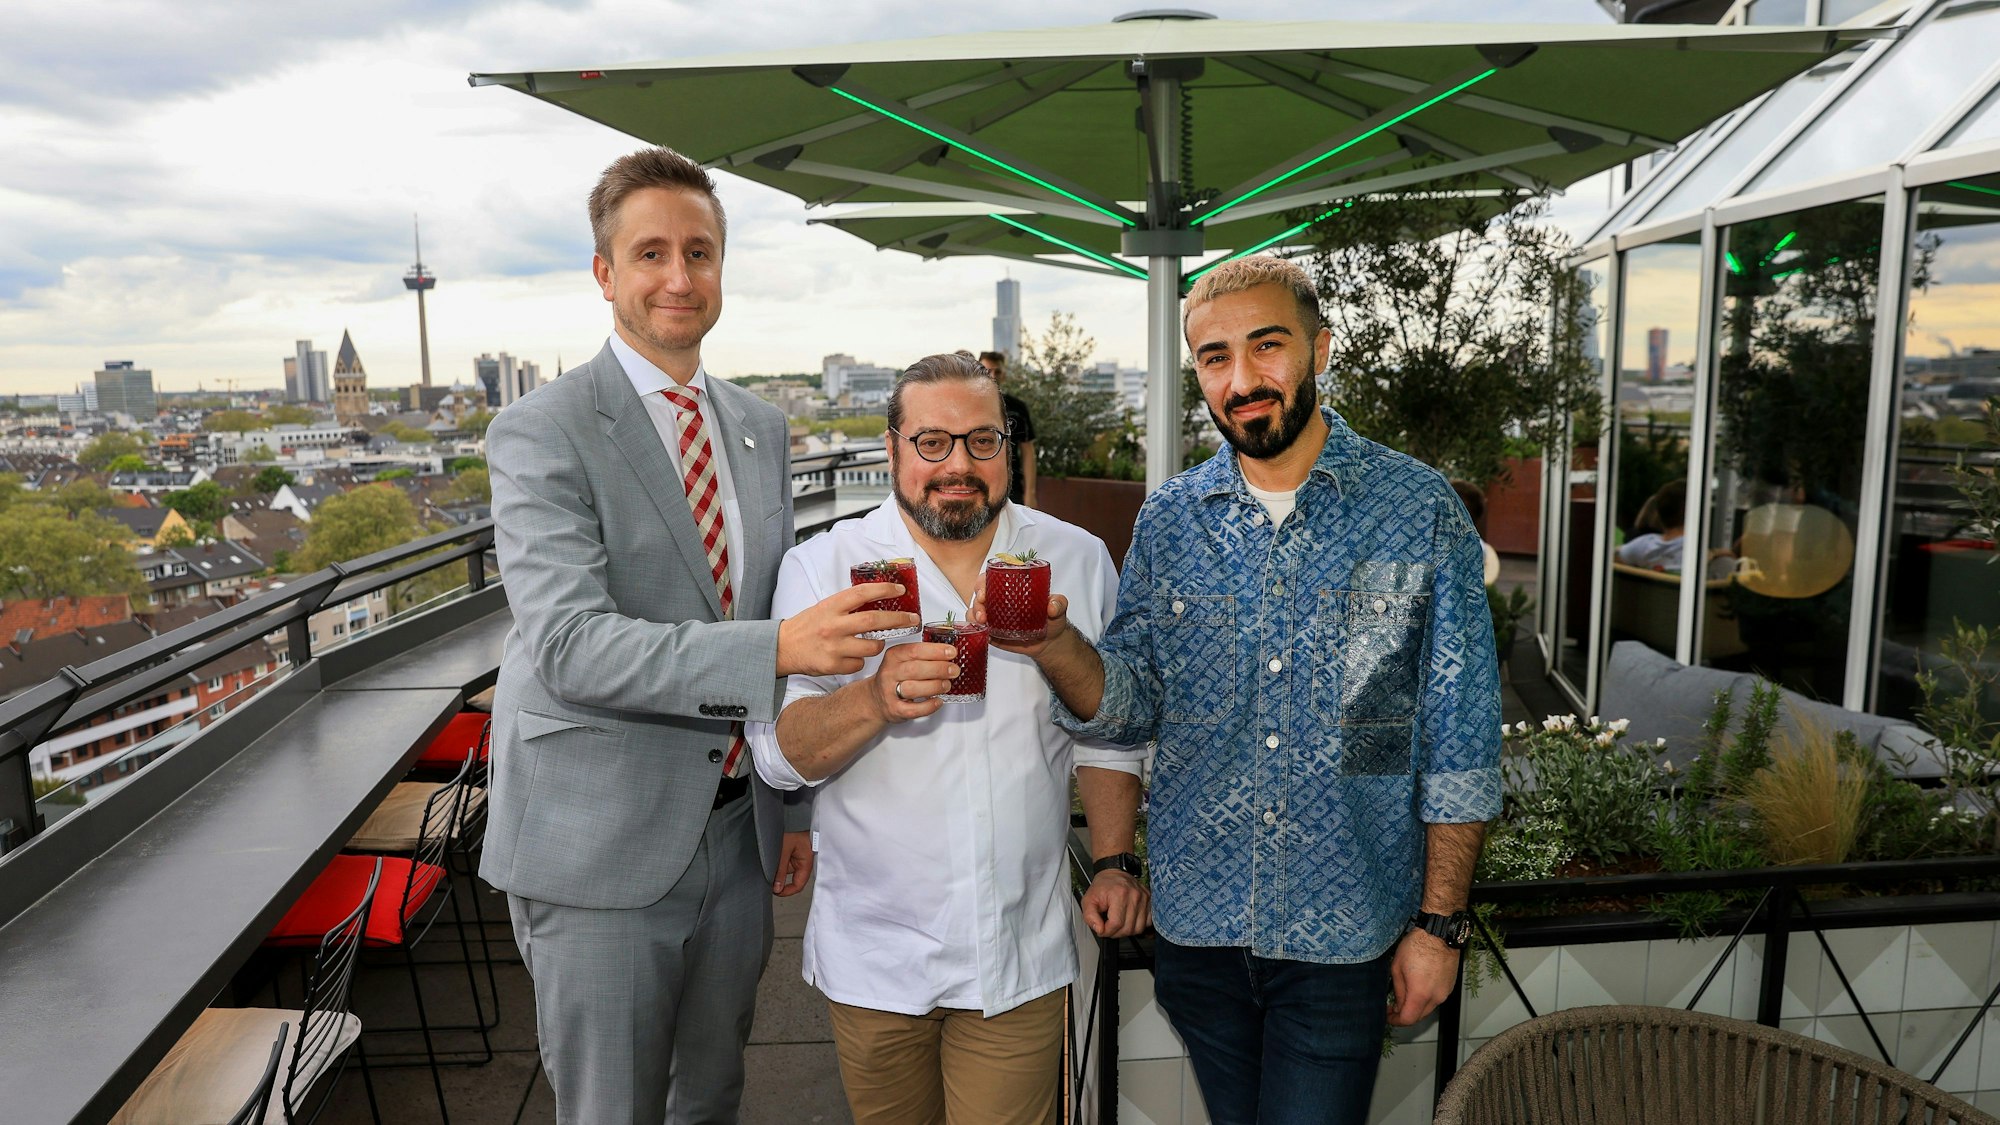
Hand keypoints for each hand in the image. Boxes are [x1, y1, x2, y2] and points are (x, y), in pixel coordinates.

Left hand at [773, 830, 814, 896]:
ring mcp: (795, 864)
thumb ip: (780, 869)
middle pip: (791, 883)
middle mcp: (801, 867)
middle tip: (769, 884)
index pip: (797, 886)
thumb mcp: (785, 850)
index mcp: (805, 866)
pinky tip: (771, 866)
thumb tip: (777, 887)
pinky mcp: (789, 861)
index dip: (787, 892)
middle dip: (780, 885)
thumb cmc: (796, 835)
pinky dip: (776, 870)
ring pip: (785, 876)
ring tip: (769, 870)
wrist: (799, 827)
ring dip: (776, 876)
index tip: (776, 891)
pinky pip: (782, 869)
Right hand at [776, 584, 918, 676]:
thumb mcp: (825, 607)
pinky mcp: (832, 665)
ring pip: (871, 647)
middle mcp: (833, 625)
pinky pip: (858, 664)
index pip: (862, 593)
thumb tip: (878, 598)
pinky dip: (860, 660)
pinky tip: (852, 656)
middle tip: (913, 618)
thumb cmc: (808, 625)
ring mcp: (833, 647)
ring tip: (876, 642)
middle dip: (898, 619)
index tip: (900, 589)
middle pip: (874, 620)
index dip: (884, 589)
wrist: (783, 647)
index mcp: (831, 606)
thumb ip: (848, 605)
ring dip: (879, 644)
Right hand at [871, 641, 959, 722]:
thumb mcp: (904, 660)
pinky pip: (914, 710)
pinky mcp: (895, 710)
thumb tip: (949, 654)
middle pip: (915, 669)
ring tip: (946, 685)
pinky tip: (938, 701)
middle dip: (939, 669)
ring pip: (913, 689)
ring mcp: (890, 692)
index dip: (936, 651)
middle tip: (954, 670)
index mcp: (894, 656)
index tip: (951, 652)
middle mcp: (889, 673)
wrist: (877, 699)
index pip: (915, 650)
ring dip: (935, 686)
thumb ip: (923, 655)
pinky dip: (929, 706)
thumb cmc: (896, 677)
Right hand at [969, 590, 1074, 658]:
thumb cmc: (1052, 620)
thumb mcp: (1059, 608)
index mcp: (1011, 587)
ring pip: (974, 610)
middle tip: (983, 611)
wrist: (1050, 642)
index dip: (983, 582)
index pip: (991, 577)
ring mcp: (993, 615)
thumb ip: (1059, 603)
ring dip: (974, 615)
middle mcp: (998, 599)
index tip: (984, 592)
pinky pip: (977, 628)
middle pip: (979, 593)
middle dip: (976, 601)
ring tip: (983, 623)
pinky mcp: (992, 631)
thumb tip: (1051, 607)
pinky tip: (982, 632)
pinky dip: (975, 629)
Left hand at [1080, 870, 1149, 937]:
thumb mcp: (1088, 900)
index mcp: (1119, 894)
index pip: (1116, 924)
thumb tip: (1099, 930)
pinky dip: (1138, 925)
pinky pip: (1148, 923)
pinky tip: (1129, 920)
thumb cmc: (1102, 886)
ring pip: (1138, 929)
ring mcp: (1145, 898)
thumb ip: (1089, 916)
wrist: (1114, 873)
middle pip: (1128, 928)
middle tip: (1109, 927)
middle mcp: (1135, 896)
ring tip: (1119, 923)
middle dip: (1116, 933)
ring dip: (1127, 931)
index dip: (1107, 931)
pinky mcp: (1150, 901)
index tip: (1102, 929)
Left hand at [1387, 927, 1460, 1025]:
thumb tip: (1398, 1004)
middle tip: (1393, 1006)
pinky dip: (1426, 998)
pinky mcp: (1450, 986)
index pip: (1408, 1019)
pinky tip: (1418, 987)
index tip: (1388, 1015)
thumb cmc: (1417, 946)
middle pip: (1419, 1016)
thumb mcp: (1397, 968)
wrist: (1438, 934)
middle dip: (1405, 1014)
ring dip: (1416, 1006)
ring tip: (1405, 994)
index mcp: (1420, 994)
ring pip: (1428, 1008)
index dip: (1395, 1020)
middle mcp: (1436, 997)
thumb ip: (1398, 990)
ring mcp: (1445, 992)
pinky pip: (1436, 998)